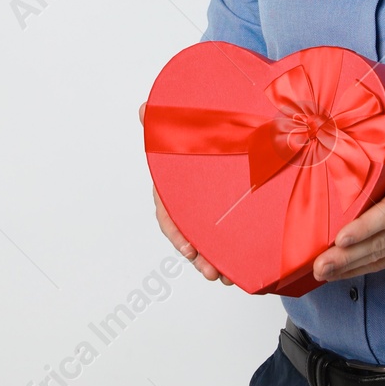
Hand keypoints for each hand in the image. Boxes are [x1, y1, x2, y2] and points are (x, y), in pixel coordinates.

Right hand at [142, 102, 232, 284]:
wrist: (241, 132)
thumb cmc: (210, 132)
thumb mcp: (191, 127)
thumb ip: (167, 122)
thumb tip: (143, 109)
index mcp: (174, 183)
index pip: (168, 212)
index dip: (176, 232)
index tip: (187, 248)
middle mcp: (189, 199)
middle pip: (187, 233)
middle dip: (197, 256)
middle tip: (211, 271)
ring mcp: (208, 208)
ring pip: (205, 241)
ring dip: (212, 261)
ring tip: (226, 276)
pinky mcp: (228, 213)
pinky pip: (225, 237)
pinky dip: (230, 254)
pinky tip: (239, 267)